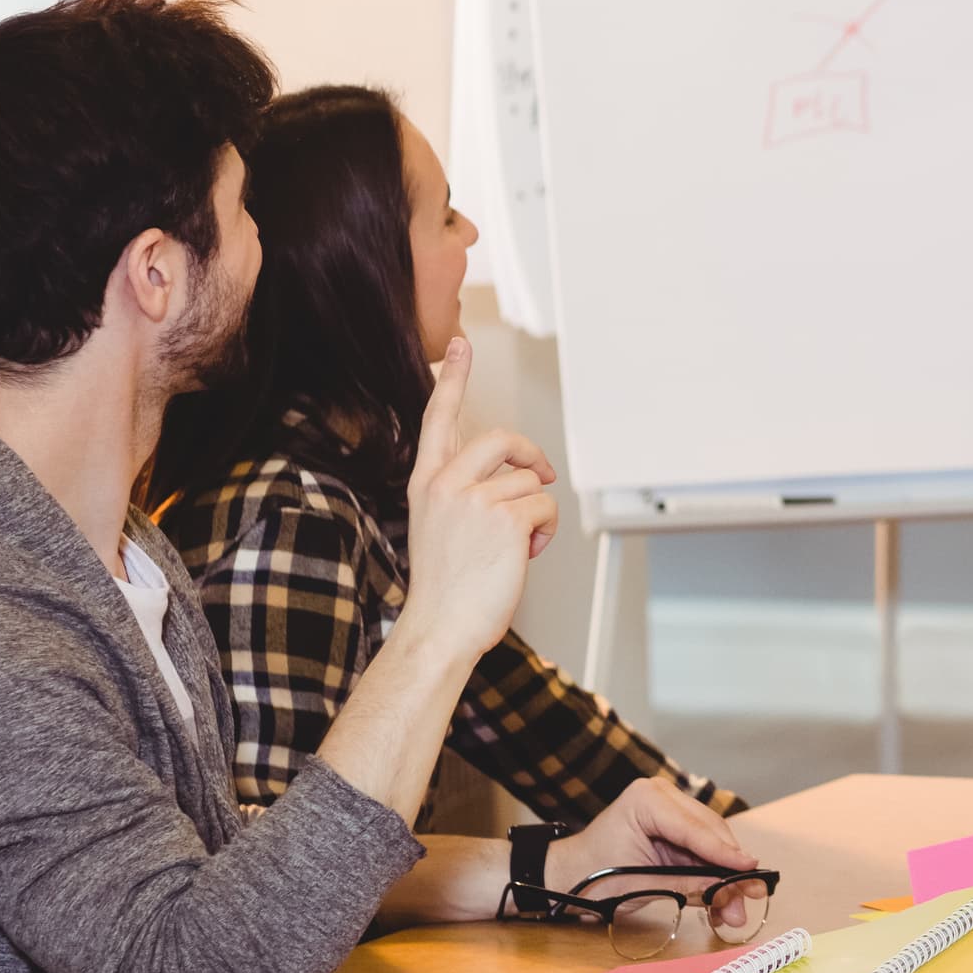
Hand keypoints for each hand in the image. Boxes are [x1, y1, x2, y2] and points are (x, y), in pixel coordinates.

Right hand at [398, 333, 558, 658]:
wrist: (440, 628)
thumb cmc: (445, 587)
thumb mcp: (438, 526)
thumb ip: (463, 491)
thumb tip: (514, 473)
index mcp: (426, 483)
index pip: (437, 419)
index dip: (452, 379)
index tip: (459, 344)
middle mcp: (445, 483)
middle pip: (503, 438)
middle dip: (531, 455)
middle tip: (543, 476)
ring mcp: (474, 499)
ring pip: (531, 480)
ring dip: (536, 511)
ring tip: (518, 545)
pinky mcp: (505, 518)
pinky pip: (546, 505)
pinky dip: (546, 529)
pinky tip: (528, 552)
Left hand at [547, 779, 773, 941]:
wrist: (568, 878)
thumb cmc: (592, 877)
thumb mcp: (640, 884)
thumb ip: (686, 884)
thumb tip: (728, 892)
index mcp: (646, 799)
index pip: (694, 829)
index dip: (724, 852)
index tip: (751, 868)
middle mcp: (663, 797)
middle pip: (710, 834)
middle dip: (730, 869)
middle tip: (752, 895)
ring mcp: (670, 811)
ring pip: (711, 845)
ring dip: (725, 877)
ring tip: (736, 909)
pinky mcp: (675, 830)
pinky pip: (702, 853)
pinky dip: (713, 876)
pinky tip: (724, 901)